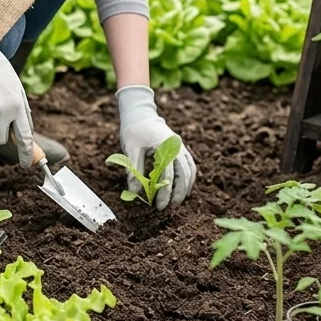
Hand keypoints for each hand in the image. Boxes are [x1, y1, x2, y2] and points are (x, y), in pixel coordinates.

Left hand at [116, 85, 195, 209]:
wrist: (140, 113)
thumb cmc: (134, 130)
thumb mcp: (130, 149)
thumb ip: (134, 171)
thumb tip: (134, 193)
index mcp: (164, 146)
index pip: (167, 174)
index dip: (164, 192)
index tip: (158, 205)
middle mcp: (176, 146)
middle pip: (184, 174)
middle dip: (178, 193)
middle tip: (169, 207)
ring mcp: (180, 147)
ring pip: (190, 170)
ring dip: (185, 187)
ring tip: (177, 201)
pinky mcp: (180, 148)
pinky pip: (189, 165)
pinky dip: (188, 178)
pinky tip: (182, 189)